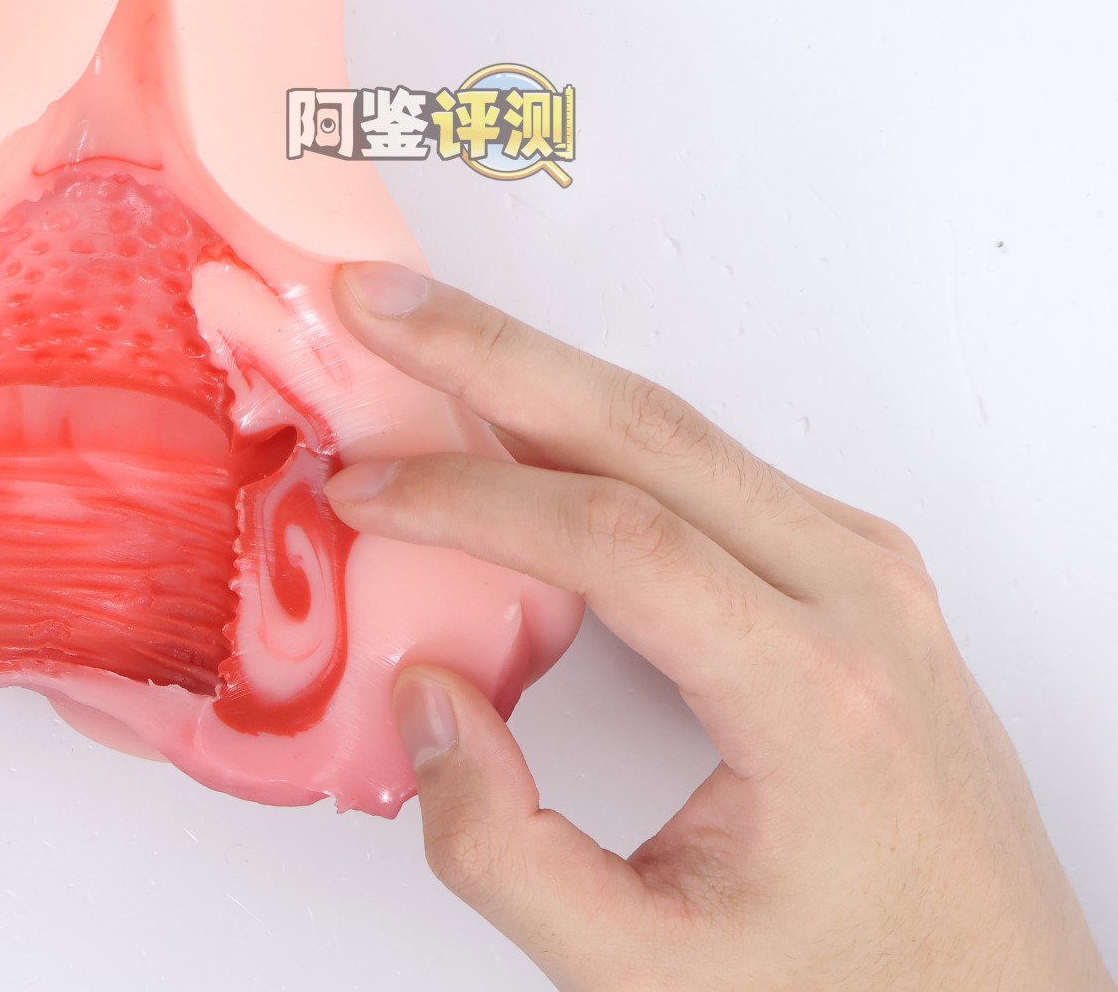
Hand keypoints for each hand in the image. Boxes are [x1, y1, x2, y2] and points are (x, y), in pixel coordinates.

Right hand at [324, 262, 1113, 991]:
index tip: (364, 492)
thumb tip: (425, 697)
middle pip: (649, 430)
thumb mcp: (647, 971)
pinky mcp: (848, 571)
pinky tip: (514, 421)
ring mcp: (863, 572)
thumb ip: (501, 847)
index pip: (618, 541)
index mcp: (817, 693)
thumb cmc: (853, 986)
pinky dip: (592, 430)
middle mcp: (859, 601)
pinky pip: (706, 468)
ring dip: (538, 375)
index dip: (470, 502)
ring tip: (420, 337)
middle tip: (375, 302)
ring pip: (677, 430)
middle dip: (492, 352)